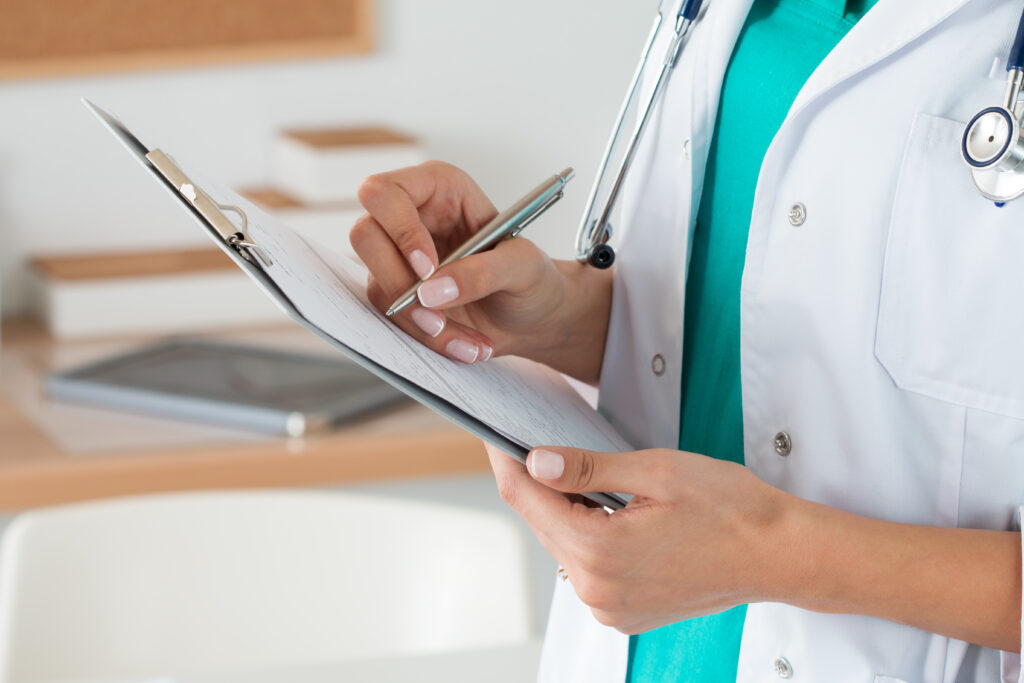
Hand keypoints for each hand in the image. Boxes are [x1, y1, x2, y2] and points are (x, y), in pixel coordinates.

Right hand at [351, 162, 611, 378]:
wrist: (534, 318)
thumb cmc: (532, 278)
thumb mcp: (523, 267)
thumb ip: (482, 272)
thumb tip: (432, 290)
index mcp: (439, 188)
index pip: (387, 193)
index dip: (400, 229)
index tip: (427, 269)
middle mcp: (411, 217)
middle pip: (365, 236)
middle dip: (398, 283)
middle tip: (436, 314)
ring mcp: (399, 257)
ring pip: (377, 284)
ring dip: (419, 322)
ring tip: (468, 341)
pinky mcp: (398, 293)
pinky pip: (392, 317)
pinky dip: (427, 339)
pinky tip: (463, 346)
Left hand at [485, 443, 788, 632]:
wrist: (779, 553)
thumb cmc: (731, 509)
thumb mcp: (655, 471)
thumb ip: (588, 469)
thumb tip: (536, 462)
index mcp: (601, 551)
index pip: (526, 500)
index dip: (506, 461)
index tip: (495, 434)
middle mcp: (598, 589)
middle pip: (541, 524)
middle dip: (536, 484)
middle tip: (538, 443)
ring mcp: (611, 607)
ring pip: (562, 545)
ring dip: (564, 510)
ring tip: (587, 478)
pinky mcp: (624, 612)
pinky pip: (586, 567)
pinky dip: (587, 535)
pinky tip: (608, 512)